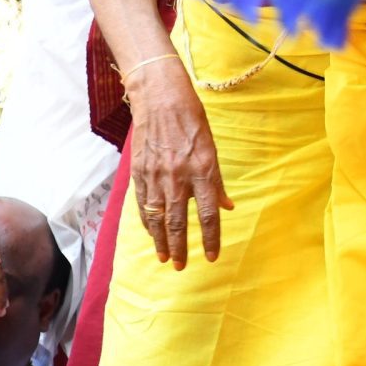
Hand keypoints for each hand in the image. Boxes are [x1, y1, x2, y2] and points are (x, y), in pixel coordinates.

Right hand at [127, 67, 229, 268]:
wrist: (160, 99)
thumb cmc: (191, 119)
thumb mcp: (212, 148)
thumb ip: (217, 182)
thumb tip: (225, 206)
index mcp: (202, 171)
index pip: (208, 215)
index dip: (210, 239)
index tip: (211, 257)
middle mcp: (179, 177)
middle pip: (179, 222)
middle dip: (180, 248)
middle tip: (181, 267)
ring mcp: (156, 177)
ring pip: (158, 218)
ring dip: (161, 241)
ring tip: (164, 258)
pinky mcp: (140, 173)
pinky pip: (144, 205)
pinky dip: (148, 222)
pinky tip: (152, 233)